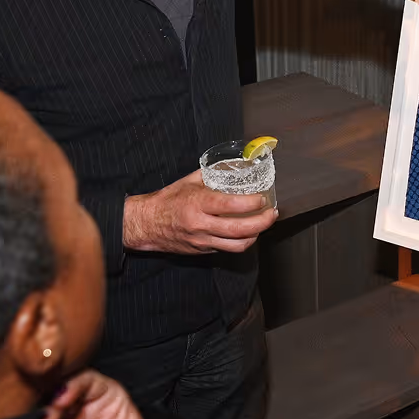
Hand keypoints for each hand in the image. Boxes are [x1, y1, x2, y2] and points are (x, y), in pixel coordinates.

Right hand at [123, 169, 276, 254]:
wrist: (146, 224)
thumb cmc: (166, 201)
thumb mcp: (187, 182)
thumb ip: (210, 176)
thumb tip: (231, 167)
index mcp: (198, 203)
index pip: (231, 205)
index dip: (251, 203)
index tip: (262, 198)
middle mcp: (201, 224)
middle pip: (240, 229)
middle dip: (262, 222)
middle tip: (271, 214)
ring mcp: (202, 241)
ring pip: (237, 245)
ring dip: (256, 235)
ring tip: (263, 225)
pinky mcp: (203, 250)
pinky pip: (227, 249)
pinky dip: (241, 241)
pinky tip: (247, 232)